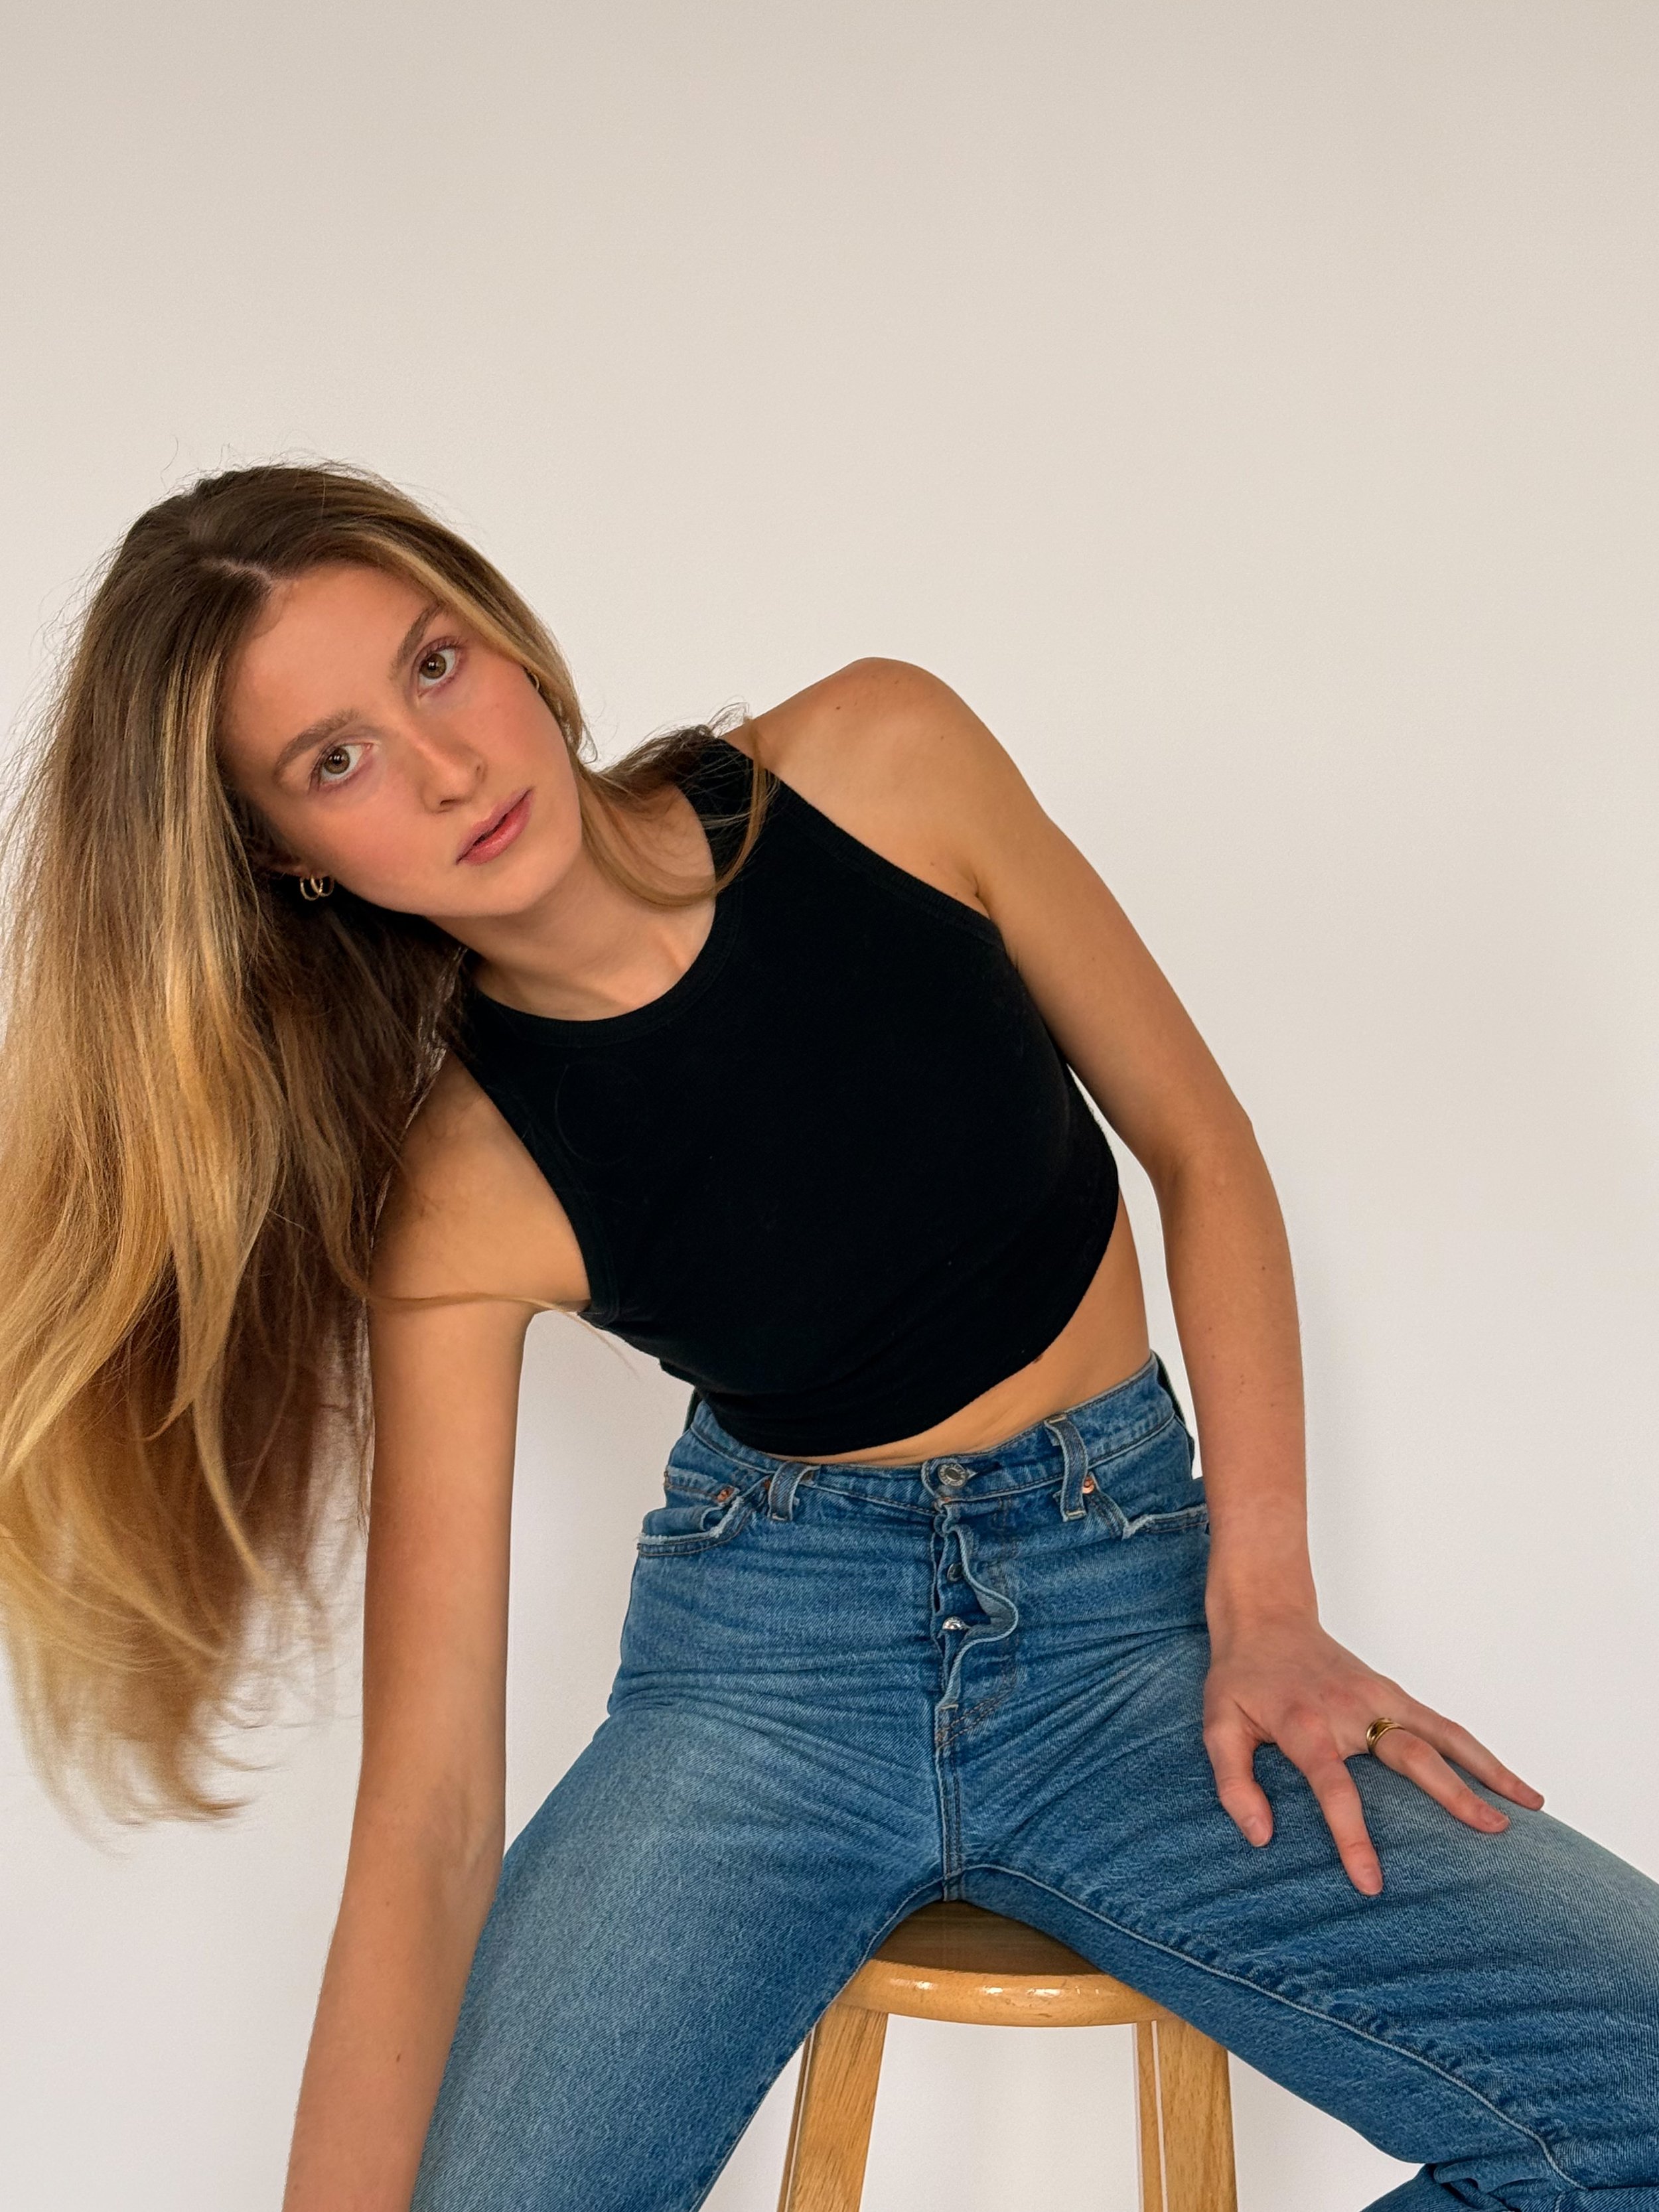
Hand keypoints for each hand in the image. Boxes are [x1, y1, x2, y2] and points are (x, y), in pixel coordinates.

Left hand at [1202, 1614, 1545, 1894]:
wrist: (1264, 1617)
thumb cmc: (1241, 1677)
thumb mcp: (1218, 1724)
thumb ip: (1233, 1782)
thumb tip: (1260, 1837)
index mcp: (1305, 1725)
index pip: (1335, 1787)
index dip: (1352, 1836)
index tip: (1371, 1882)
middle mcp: (1351, 1710)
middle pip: (1410, 1755)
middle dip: (1452, 1795)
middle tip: (1491, 1834)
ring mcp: (1379, 1698)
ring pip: (1442, 1735)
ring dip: (1486, 1769)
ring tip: (1529, 1807)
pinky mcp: (1393, 1693)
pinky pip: (1443, 1724)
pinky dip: (1479, 1751)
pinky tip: (1509, 1781)